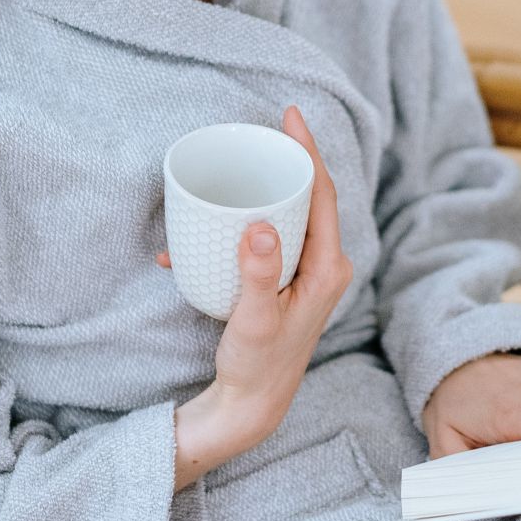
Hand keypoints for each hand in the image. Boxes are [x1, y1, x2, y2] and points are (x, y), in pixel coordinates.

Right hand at [160, 104, 353, 489]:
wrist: (253, 404)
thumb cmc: (258, 366)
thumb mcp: (254, 320)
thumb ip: (259, 274)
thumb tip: (261, 227)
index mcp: (328, 268)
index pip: (323, 194)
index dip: (308, 151)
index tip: (291, 116)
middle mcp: (324, 266)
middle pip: (310, 198)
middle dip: (286, 162)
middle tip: (261, 133)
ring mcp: (306, 275)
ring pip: (288, 216)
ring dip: (261, 194)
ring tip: (232, 172)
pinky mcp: (286, 283)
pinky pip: (269, 241)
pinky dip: (239, 232)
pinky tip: (193, 243)